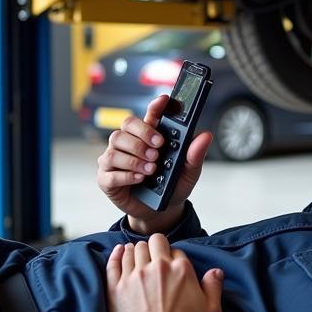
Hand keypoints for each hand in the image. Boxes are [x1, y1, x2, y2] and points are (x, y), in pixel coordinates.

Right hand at [96, 95, 212, 235]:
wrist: (160, 211)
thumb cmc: (171, 186)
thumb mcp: (188, 172)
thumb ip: (195, 155)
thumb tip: (205, 135)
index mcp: (149, 136)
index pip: (150, 115)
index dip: (155, 106)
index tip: (164, 100)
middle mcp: (128, 143)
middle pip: (126, 125)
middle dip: (143, 135)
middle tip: (158, 150)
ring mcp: (115, 160)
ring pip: (115, 147)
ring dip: (135, 157)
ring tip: (151, 169)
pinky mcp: (106, 178)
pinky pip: (110, 170)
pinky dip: (126, 174)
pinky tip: (139, 178)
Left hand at [106, 234, 222, 311]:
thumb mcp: (213, 311)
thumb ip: (214, 287)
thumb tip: (215, 272)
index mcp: (181, 269)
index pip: (175, 250)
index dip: (174, 258)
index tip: (172, 268)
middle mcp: (156, 267)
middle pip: (153, 243)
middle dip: (155, 248)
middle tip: (155, 260)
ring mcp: (133, 277)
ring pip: (132, 250)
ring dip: (136, 251)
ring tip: (137, 257)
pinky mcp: (116, 290)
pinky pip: (113, 263)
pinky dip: (116, 254)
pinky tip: (119, 252)